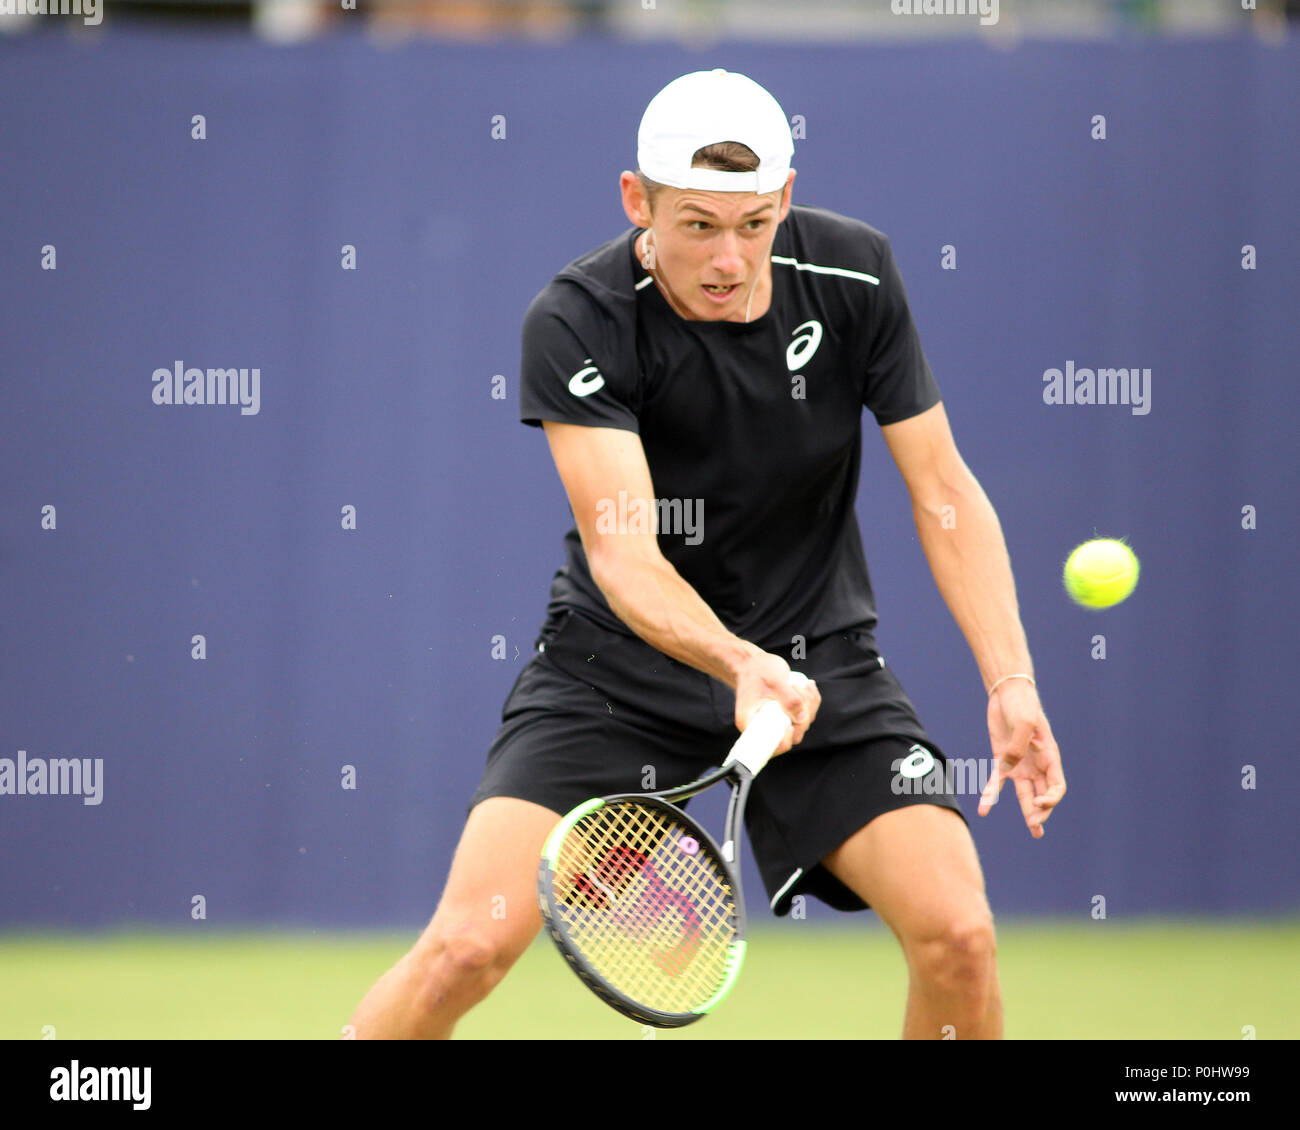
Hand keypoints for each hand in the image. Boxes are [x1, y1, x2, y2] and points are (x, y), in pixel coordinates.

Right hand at [733, 650, 820, 754]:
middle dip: (803, 713)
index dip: (786, 739)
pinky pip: (806, 714)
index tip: (791, 724)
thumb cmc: (758, 670)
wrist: (752, 663)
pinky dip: (811, 700)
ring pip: (802, 723)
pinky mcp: (786, 715)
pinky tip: (808, 685)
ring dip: (809, 703)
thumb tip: (803, 719)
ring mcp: (777, 722)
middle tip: (796, 688)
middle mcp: (764, 728)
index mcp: (752, 724)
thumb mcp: (775, 682)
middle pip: (793, 734)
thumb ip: (790, 700)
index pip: (771, 746)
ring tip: (799, 684)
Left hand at [978, 679, 1065, 837]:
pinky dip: (990, 795)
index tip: (1041, 802)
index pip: (1057, 786)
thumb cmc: (1021, 705)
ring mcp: (1019, 763)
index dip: (1052, 798)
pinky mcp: (1001, 759)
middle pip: (1043, 794)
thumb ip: (1018, 746)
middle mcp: (1037, 764)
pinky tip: (983, 809)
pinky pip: (996, 782)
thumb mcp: (1024, 722)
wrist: (1006, 693)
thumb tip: (1008, 767)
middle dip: (1041, 812)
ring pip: (1025, 794)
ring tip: (1033, 830)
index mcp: (1049, 756)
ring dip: (1028, 811)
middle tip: (1035, 827)